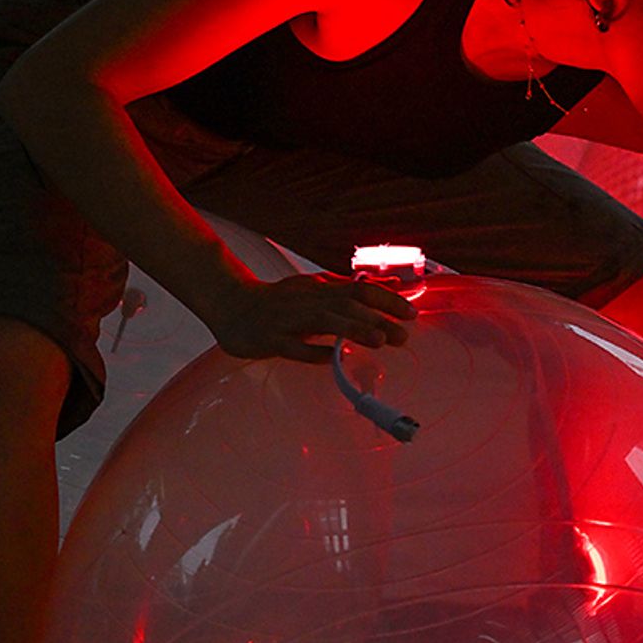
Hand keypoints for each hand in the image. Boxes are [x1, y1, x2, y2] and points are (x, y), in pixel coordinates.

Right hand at [200, 273, 418, 363]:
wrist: (230, 303)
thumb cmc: (281, 300)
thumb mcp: (318, 288)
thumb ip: (353, 288)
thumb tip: (393, 284)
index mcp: (320, 289)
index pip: (359, 289)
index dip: (387, 299)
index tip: (411, 313)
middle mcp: (308, 301)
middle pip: (346, 305)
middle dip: (377, 318)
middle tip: (403, 335)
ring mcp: (288, 320)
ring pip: (323, 321)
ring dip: (353, 329)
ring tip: (379, 340)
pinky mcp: (269, 339)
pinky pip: (292, 346)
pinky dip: (311, 350)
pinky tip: (330, 358)